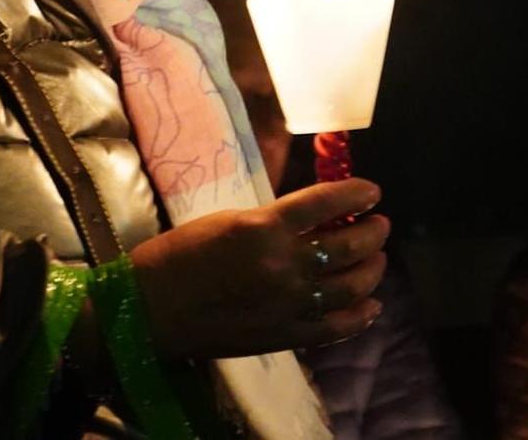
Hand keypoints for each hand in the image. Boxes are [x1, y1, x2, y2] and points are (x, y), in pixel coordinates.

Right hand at [130, 179, 389, 359]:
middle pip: (348, 245)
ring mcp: (287, 304)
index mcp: (264, 227)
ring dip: (372, 269)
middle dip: (373, 232)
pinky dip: (359, 315)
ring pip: (350, 285)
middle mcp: (282, 264)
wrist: (147, 311)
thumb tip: (314, 216)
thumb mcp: (228, 220)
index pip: (327, 203)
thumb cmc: (178, 256)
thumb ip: (273, 220)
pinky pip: (335, 327)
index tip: (372, 192)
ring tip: (377, 259)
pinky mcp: (283, 335)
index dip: (357, 194)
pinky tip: (371, 306)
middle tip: (380, 225)